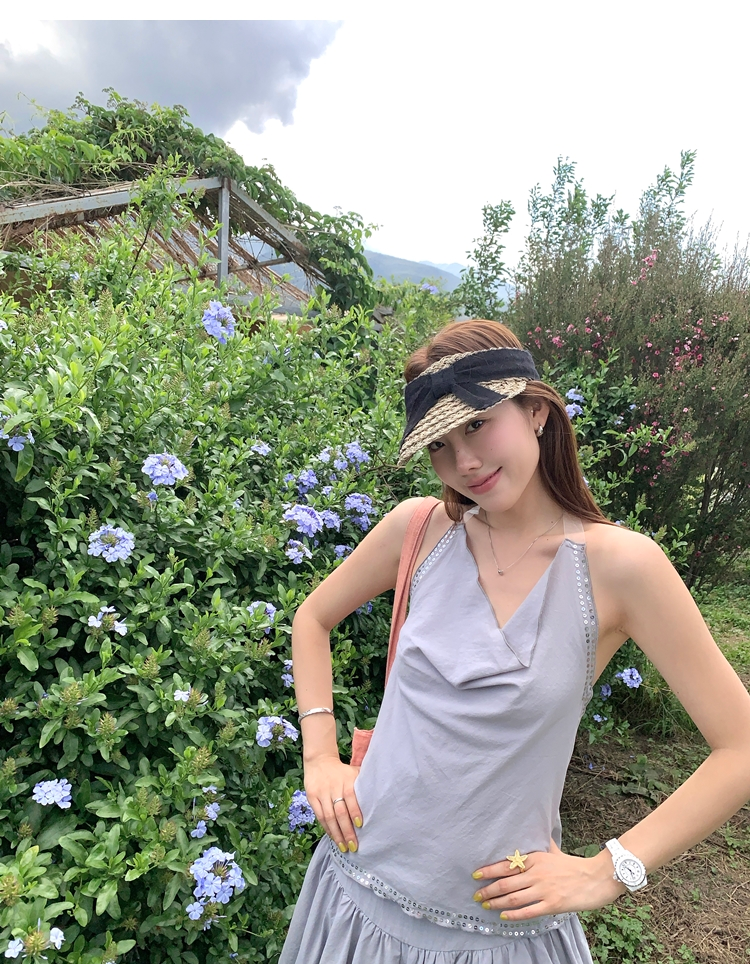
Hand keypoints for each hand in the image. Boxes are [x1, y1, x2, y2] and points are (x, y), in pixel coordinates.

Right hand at [304, 755, 362, 853]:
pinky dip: (326, 828)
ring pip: (328, 817)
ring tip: (343, 847)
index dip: (355, 811)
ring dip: (336, 834)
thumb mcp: (354, 772)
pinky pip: (319, 816)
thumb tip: (381, 797)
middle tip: (353, 846)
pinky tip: (333, 837)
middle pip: (339, 812)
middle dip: (346, 830)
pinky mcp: (312, 797)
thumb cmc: (342, 771)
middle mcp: (333, 787)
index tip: (360, 826)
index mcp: (346, 780)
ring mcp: (321, 793)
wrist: (319, 761)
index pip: (350, 797)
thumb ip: (364, 783)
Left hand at [471, 840, 624, 920]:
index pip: (506, 864)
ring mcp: (544, 890)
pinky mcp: (552, 904)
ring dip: (497, 902)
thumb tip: (535, 828)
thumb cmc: (574, 865)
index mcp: (535, 858)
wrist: (596, 878)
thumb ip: (542, 843)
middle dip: (488, 890)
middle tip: (476, 895)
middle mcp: (536, 873)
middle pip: (506, 883)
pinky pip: (528, 911)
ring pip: (513, 898)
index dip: (489, 870)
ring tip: (486, 905)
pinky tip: (504, 916)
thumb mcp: (554, 850)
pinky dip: (514, 915)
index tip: (476, 875)